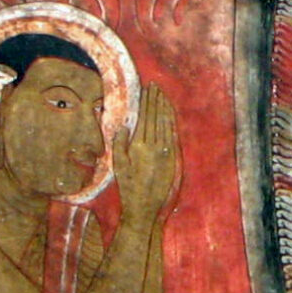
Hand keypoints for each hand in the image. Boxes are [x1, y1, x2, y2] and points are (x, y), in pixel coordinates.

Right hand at [113, 86, 180, 220]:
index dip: (147, 102)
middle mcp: (153, 147)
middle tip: (156, 86)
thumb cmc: (127, 186)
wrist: (144, 206)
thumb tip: (124, 126)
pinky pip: (173, 135)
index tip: (147, 90)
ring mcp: (165, 152)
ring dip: (165, 108)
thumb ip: (119, 144)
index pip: (144, 117)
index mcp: (138, 146)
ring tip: (163, 95)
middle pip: (156, 117)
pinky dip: (172, 122)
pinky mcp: (173, 158)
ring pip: (166, 123)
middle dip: (156, 100)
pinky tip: (170, 114)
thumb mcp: (118, 165)